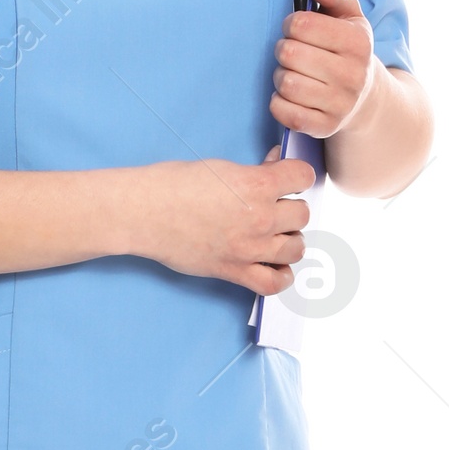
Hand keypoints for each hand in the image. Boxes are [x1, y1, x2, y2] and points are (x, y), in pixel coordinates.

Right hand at [127, 154, 317, 294]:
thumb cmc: (174, 184)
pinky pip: (274, 283)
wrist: (144, 212)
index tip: (287, 179)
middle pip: (302, 215)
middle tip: (273, 207)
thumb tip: (277, 166)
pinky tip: (275, 266)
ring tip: (275, 235)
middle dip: (289, 208)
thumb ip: (255, 172)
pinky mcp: (234, 271)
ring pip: (296, 248)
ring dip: (289, 240)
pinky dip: (281, 276)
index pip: (304, 176)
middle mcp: (259, 218)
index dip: (296, 175)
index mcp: (256, 185)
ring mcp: (249, 248)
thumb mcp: (221, 167)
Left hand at [271, 0, 377, 138]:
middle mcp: (353, 75)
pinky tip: (291, 95)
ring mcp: (340, 104)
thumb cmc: (348, 51)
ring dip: (281, 76)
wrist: (366, 98)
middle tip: (294, 52)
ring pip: (285, 82)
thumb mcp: (349, 17)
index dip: (292, 24)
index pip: (301, 24)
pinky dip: (279, 102)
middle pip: (289, 53)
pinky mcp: (325, 127)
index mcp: (358, 42)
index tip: (299, 29)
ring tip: (294, 73)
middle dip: (285, 49)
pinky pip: (284, 111)